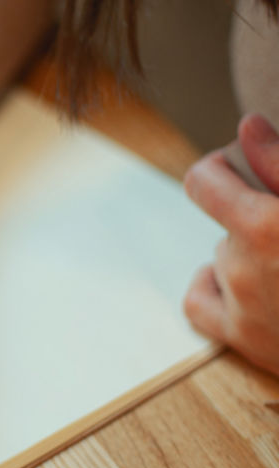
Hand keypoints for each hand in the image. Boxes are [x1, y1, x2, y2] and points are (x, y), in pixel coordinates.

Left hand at [183, 113, 278, 374]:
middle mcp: (246, 271)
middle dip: (257, 216)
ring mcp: (244, 310)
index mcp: (268, 228)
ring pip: (223, 259)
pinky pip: (201, 300)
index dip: (218, 169)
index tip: (236, 168)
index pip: (203, 182)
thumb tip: (247, 127)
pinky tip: (245, 279)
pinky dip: (217, 285)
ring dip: (248, 253)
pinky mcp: (247, 341)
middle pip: (227, 224)